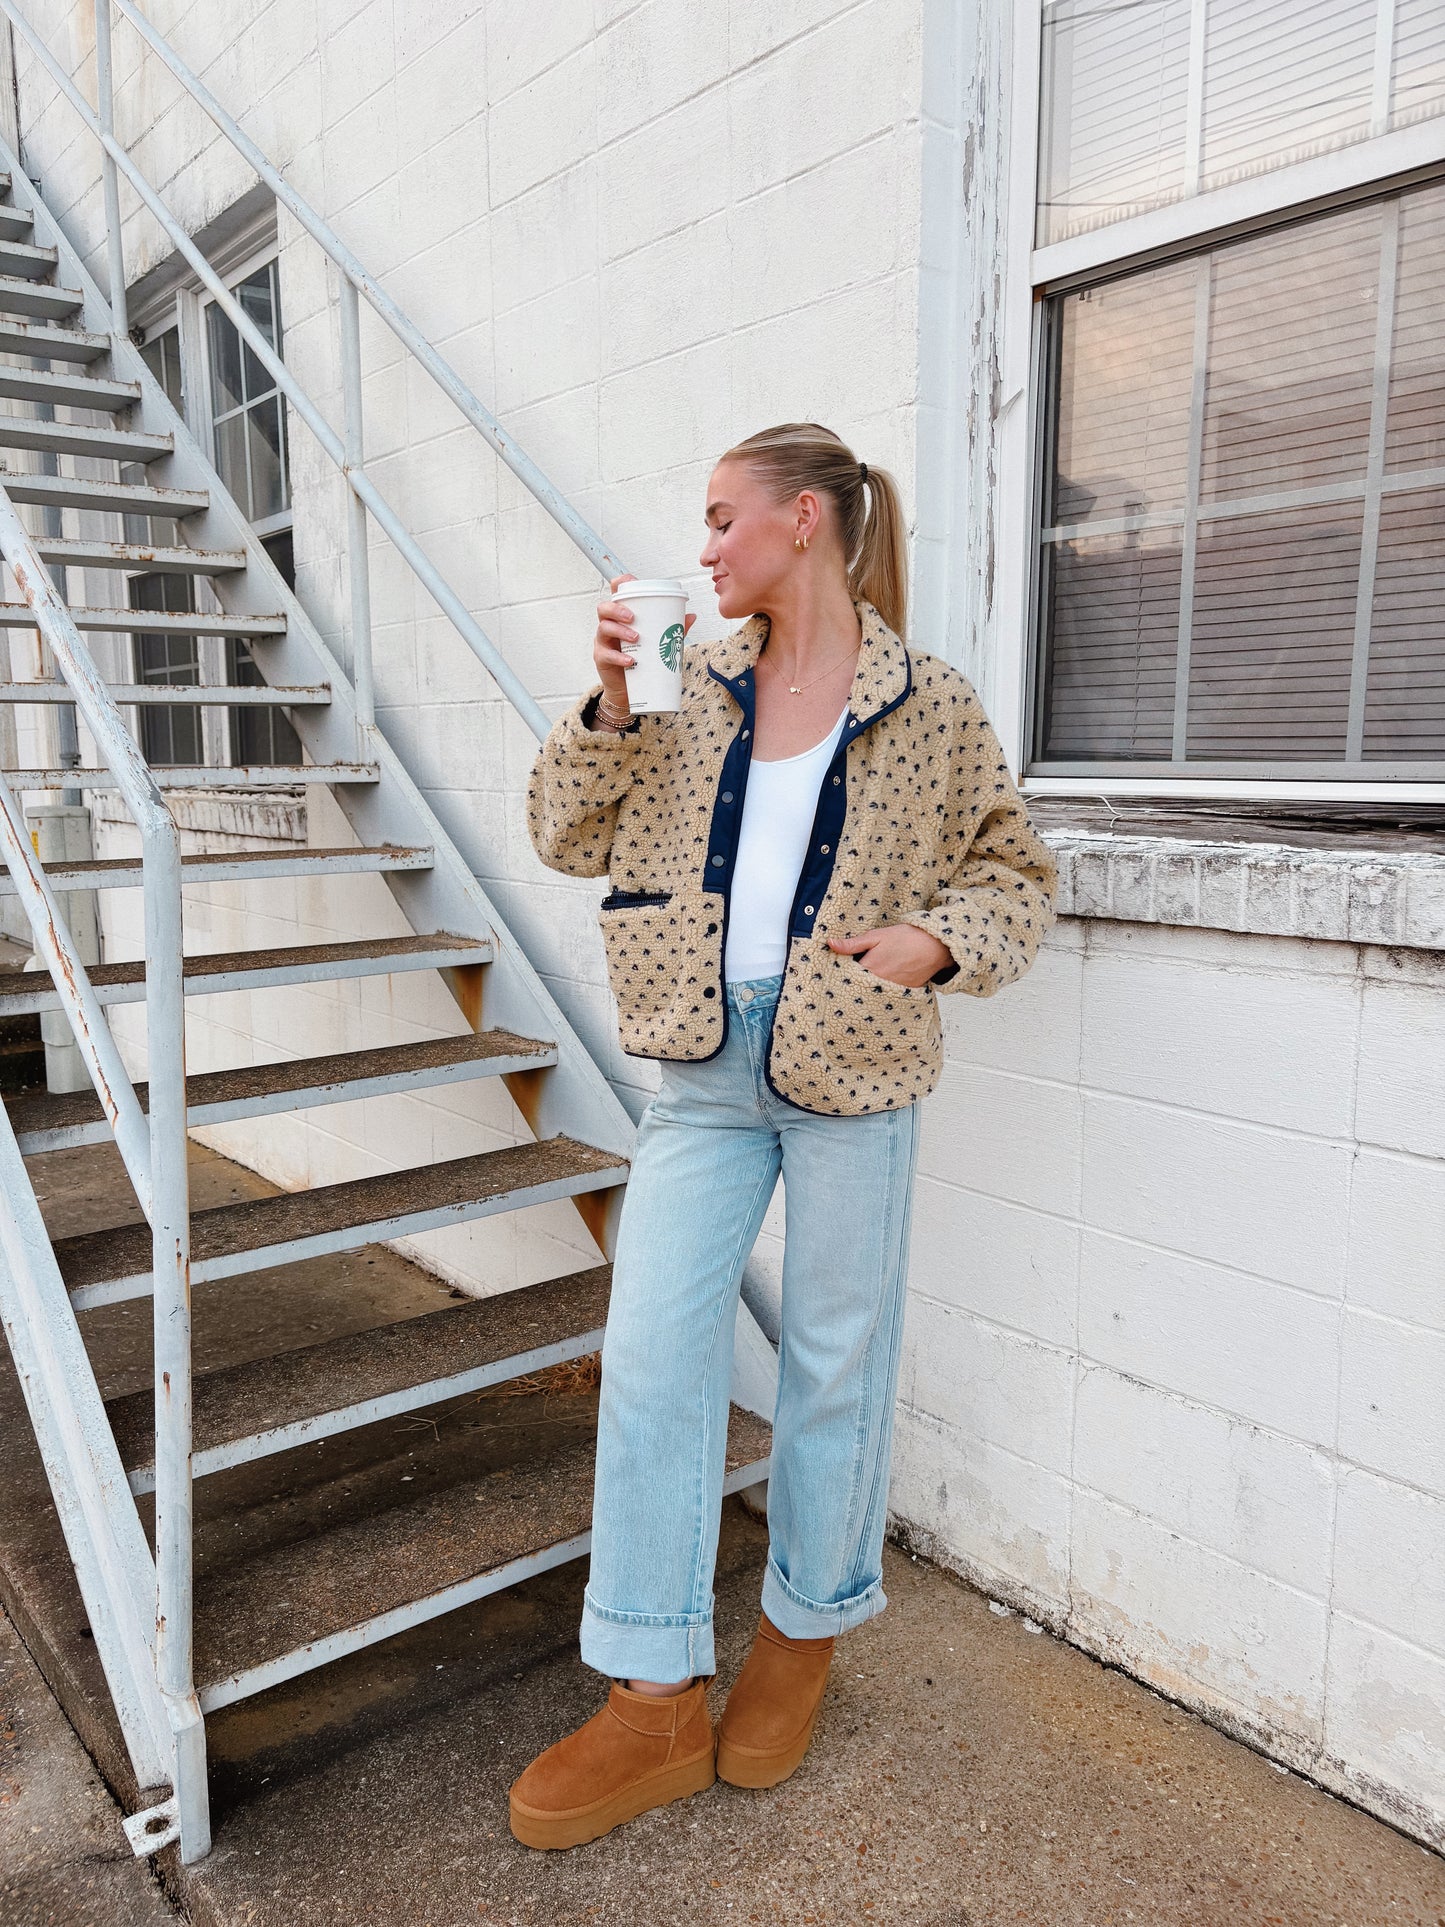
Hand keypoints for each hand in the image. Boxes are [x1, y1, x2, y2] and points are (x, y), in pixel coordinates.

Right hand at [594, 574, 695, 710]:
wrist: (630, 690)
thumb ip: (673, 629)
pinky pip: (605, 654)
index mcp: (621, 616)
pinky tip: (630, 660)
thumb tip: (691, 616)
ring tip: (636, 638)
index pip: (616, 594)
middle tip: (633, 617)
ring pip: (603, 628)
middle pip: (604, 608)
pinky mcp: (601, 659)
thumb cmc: (643, 660)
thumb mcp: (659, 642)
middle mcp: (609, 625)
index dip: (619, 584)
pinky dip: (618, 657)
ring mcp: (603, 642)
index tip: (630, 583)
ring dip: (620, 630)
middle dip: (617, 609)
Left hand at [829, 923, 952, 986]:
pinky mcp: (903, 993)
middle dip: (854, 983)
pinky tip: (883, 983)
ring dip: (868, 988)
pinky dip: (883, 991)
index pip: (847, 976)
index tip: (838, 971)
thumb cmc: (906, 938)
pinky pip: (887, 995)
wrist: (934, 945)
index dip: (843, 973)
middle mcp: (879, 983)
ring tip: (870, 980)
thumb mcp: (876, 936)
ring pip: (873, 993)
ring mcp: (892, 990)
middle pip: (859, 987)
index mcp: (869, 968)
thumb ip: (853, 944)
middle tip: (852, 977)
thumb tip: (831, 944)